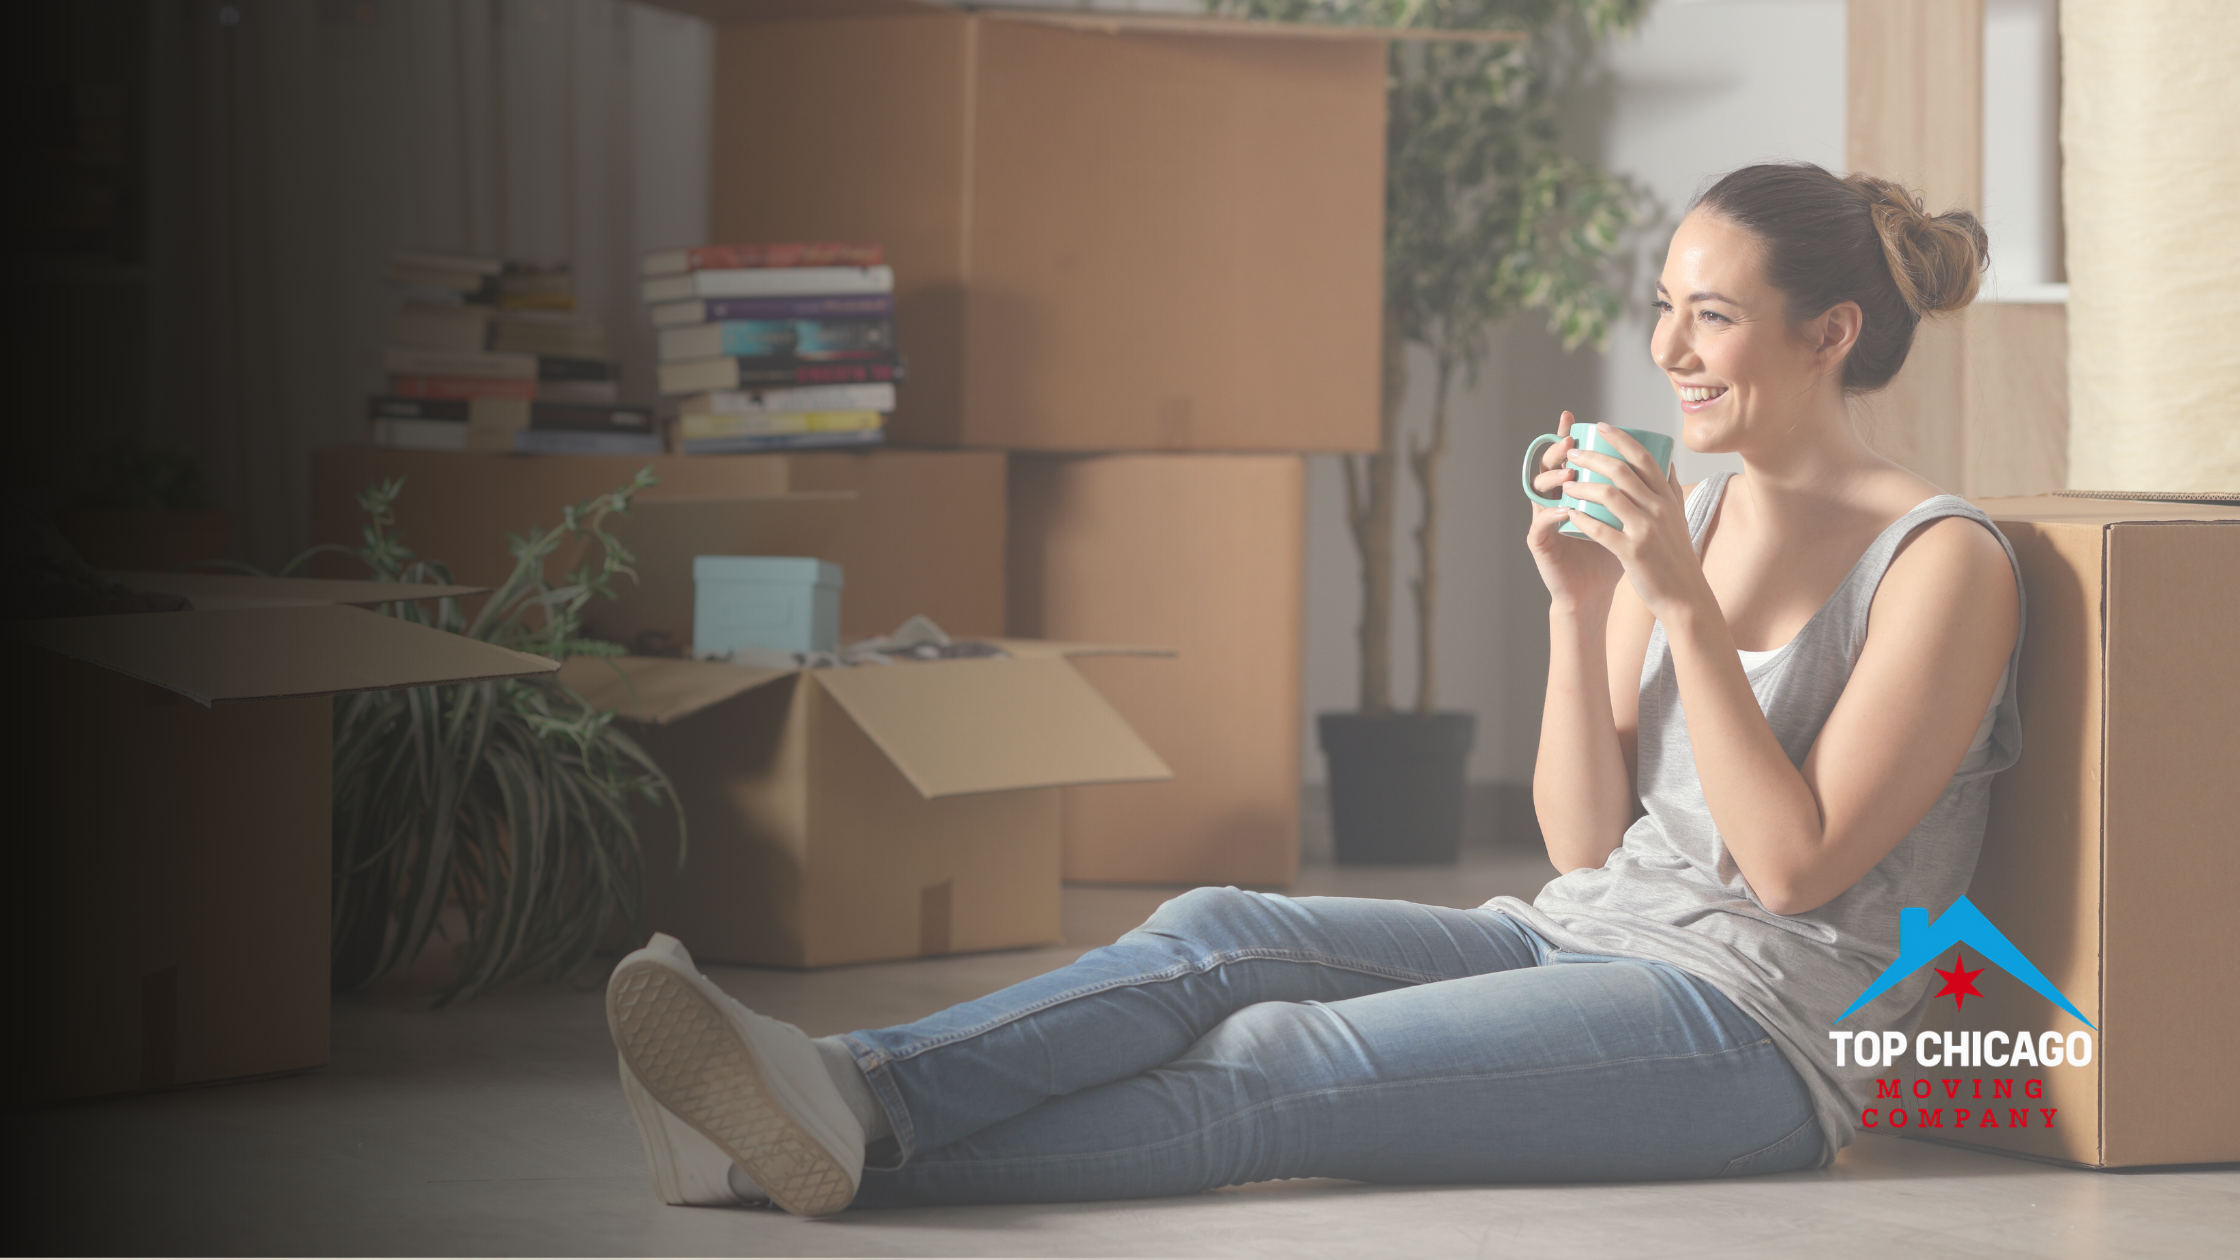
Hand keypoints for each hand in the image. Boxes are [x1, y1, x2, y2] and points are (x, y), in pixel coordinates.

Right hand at [1525, 411, 1622, 609]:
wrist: (1594, 593)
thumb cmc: (1611, 556)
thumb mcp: (1628, 519)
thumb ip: (1639, 493)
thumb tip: (1666, 464)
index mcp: (1573, 492)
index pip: (1569, 457)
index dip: (1567, 436)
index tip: (1576, 418)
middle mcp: (1554, 500)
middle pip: (1549, 467)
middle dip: (1558, 452)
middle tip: (1571, 442)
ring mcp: (1544, 520)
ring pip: (1538, 491)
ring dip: (1553, 480)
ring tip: (1570, 475)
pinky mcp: (1540, 543)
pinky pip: (1540, 524)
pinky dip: (1552, 515)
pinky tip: (1566, 510)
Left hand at [1556, 424, 1707, 618]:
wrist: (1685, 595)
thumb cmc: (1676, 556)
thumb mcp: (1679, 517)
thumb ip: (1670, 489)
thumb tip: (1665, 460)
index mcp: (1668, 497)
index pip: (1644, 457)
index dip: (1620, 438)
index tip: (1601, 426)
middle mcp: (1659, 508)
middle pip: (1621, 470)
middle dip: (1592, 456)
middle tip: (1573, 453)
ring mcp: (1646, 529)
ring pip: (1608, 495)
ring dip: (1581, 486)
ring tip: (1565, 484)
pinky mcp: (1632, 552)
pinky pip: (1600, 529)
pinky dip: (1581, 518)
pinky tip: (1569, 513)